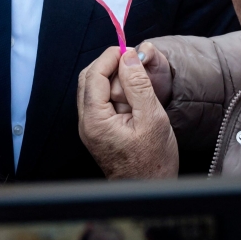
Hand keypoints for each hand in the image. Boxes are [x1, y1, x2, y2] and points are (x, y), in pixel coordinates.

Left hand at [78, 46, 178, 179]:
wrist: (149, 189)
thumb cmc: (153, 161)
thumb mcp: (152, 118)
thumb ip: (138, 85)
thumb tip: (129, 56)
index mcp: (95, 120)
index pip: (94, 75)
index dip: (110, 57)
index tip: (129, 49)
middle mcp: (86, 122)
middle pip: (90, 79)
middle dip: (111, 66)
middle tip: (135, 63)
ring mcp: (91, 126)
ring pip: (95, 88)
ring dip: (115, 79)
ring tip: (139, 83)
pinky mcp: (99, 129)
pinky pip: (102, 101)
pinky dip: (117, 92)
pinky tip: (134, 96)